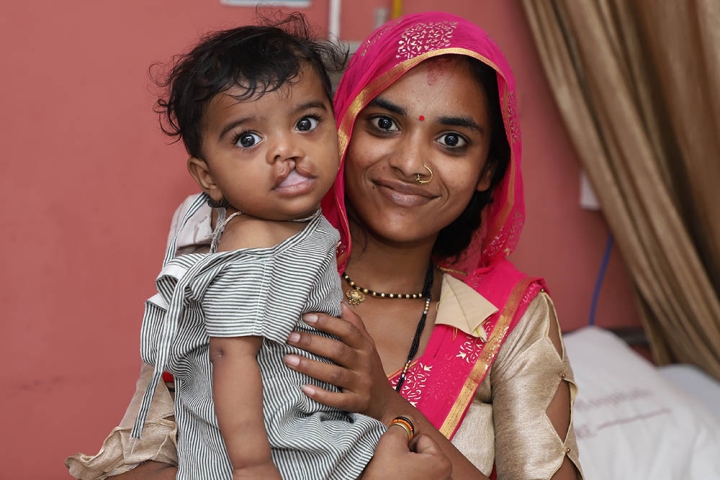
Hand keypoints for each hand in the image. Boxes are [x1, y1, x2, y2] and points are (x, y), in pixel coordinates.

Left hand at [284, 303, 396, 421]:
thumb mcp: (367, 345)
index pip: (348, 330)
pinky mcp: (356, 403)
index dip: (327, 322)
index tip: (305, 316)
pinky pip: (338, 400)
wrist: (385, 403)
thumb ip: (355, 325)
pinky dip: (321, 395)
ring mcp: (361, 384)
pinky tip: (304, 388)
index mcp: (365, 347)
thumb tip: (341, 302)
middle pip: (338, 350)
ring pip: (334, 374)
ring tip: (287, 359)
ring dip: (310, 366)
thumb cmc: (370, 369)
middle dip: (312, 342)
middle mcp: (364, 364)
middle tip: (289, 336)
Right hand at [361, 422, 451, 479]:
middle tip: (395, 468)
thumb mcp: (390, 442)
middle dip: (408, 456)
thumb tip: (408, 419)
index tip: (396, 457)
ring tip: (396, 477)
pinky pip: (420, 478)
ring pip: (420, 467)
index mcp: (441, 463)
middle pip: (423, 453)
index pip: (421, 438)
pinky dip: (410, 478)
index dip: (404, 444)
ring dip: (409, 468)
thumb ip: (402, 425)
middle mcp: (446, 477)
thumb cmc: (384, 479)